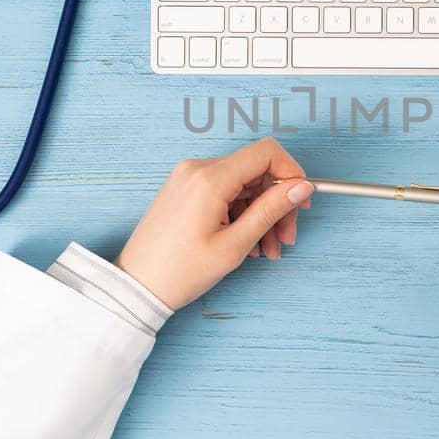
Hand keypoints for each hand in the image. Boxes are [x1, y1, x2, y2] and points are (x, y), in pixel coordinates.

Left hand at [115, 137, 314, 310]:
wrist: (137, 285)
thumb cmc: (179, 271)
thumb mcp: (235, 245)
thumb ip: (270, 210)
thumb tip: (300, 187)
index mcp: (210, 178)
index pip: (266, 152)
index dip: (292, 172)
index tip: (301, 200)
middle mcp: (198, 169)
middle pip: (256, 171)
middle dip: (278, 202)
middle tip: (286, 237)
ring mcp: (189, 178)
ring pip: (243, 185)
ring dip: (262, 213)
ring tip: (267, 250)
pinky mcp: (185, 189)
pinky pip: (225, 192)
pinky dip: (242, 214)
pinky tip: (248, 243)